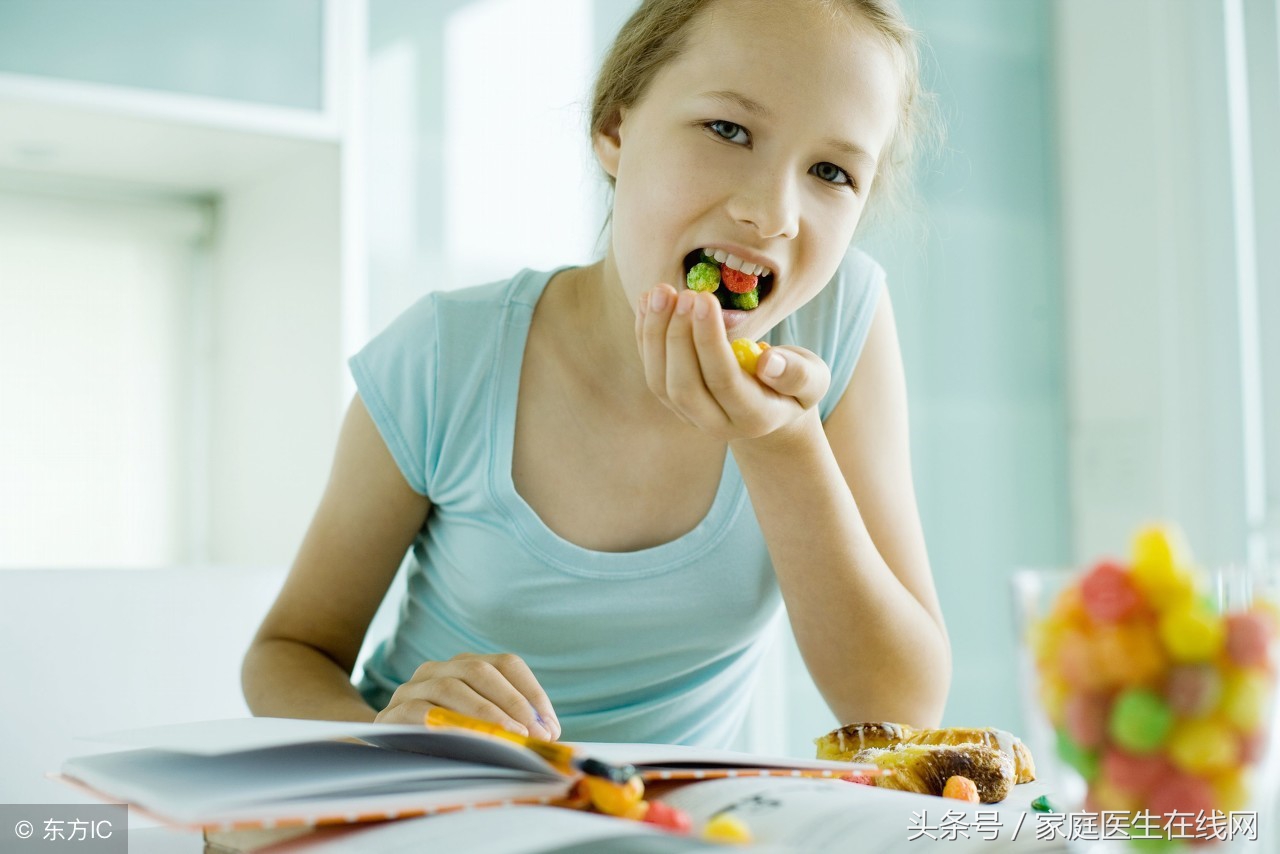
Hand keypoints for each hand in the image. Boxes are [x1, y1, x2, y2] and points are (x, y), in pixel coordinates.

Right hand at [374, 652, 559, 739]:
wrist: (387, 754)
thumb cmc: (446, 742)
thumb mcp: (480, 728)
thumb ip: (510, 725)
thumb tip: (549, 735)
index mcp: (465, 665)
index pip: (506, 664)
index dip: (532, 693)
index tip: (551, 727)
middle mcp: (437, 669)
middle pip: (480, 671)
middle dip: (513, 703)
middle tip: (534, 735)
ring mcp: (411, 688)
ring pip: (451, 687)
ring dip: (486, 714)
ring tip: (510, 739)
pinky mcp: (391, 714)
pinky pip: (420, 712)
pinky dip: (448, 725)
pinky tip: (470, 742)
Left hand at [635, 284, 829, 441]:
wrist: (770, 408)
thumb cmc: (794, 385)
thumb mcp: (812, 380)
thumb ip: (797, 374)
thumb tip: (767, 362)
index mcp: (754, 417)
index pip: (723, 381)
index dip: (709, 341)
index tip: (704, 299)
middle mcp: (716, 423)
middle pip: (684, 386)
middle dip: (678, 336)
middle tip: (684, 293)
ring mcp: (689, 415)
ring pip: (659, 381)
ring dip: (655, 333)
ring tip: (661, 291)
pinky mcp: (673, 400)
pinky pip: (651, 369)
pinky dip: (645, 334)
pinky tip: (649, 301)